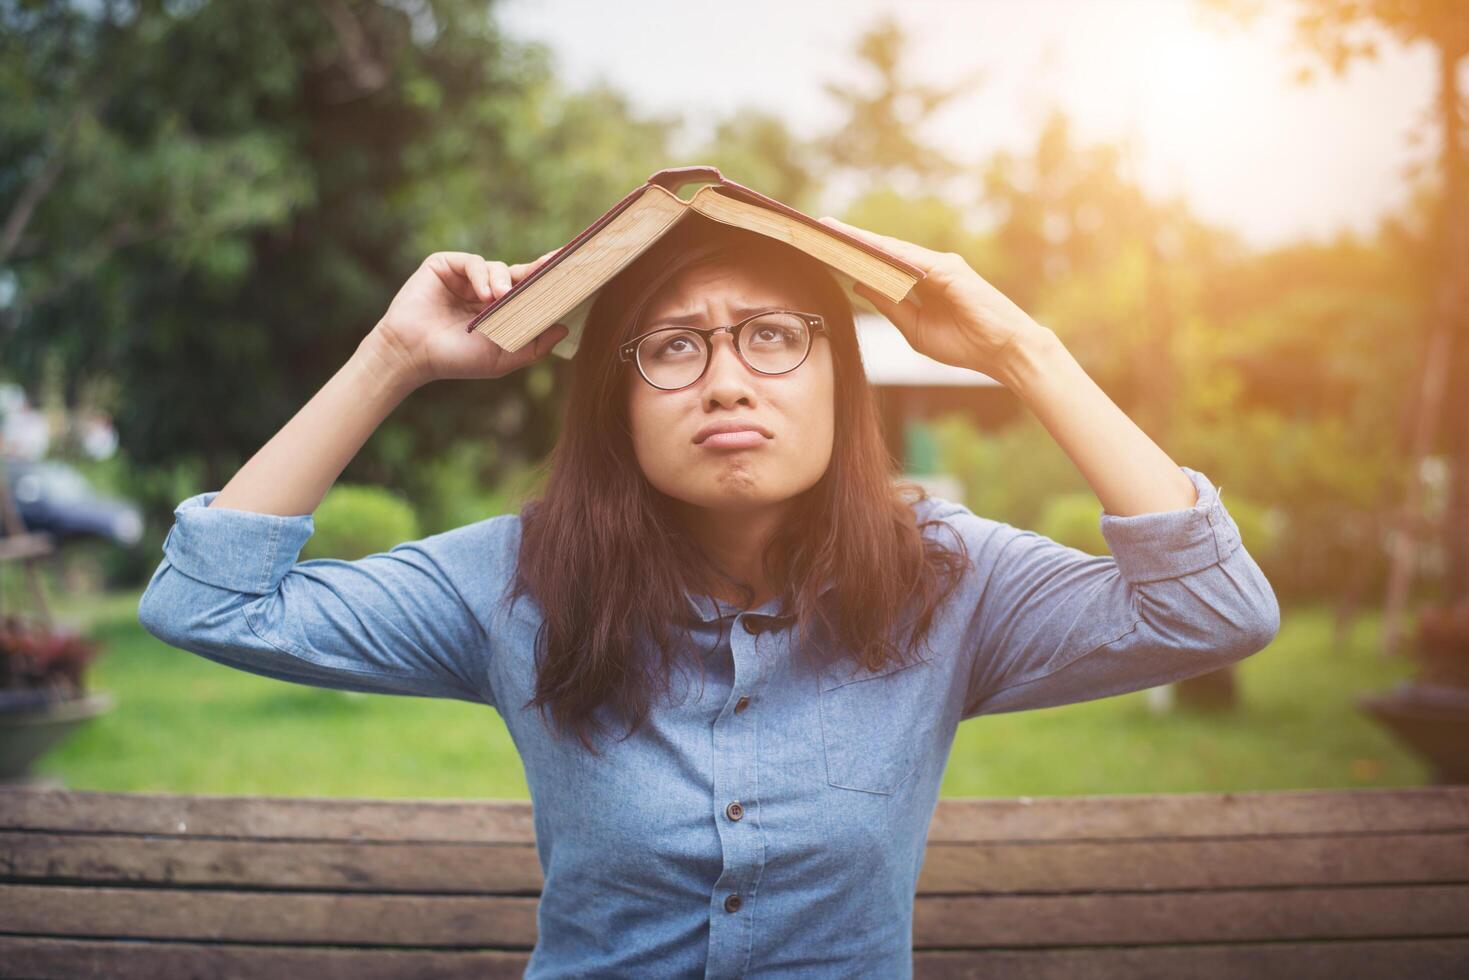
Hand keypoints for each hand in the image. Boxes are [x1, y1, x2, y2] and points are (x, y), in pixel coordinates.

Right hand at [370, 250, 566, 386]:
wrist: (414, 354)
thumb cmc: (457, 360)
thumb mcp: (503, 357)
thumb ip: (534, 345)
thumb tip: (565, 328)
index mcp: (500, 310)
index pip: (531, 291)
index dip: (551, 282)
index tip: (576, 272)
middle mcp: (485, 290)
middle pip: (520, 273)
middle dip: (540, 269)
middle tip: (559, 265)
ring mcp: (466, 277)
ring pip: (498, 268)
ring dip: (503, 282)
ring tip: (499, 299)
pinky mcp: (445, 265)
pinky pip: (474, 262)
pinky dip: (482, 275)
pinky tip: (484, 295)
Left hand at [817, 216, 1050, 379]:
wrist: (1002, 352)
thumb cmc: (965, 344)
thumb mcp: (915, 328)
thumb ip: (890, 305)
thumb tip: (858, 285)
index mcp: (921, 282)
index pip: (881, 264)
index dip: (854, 254)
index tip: (824, 246)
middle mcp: (929, 267)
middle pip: (883, 250)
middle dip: (852, 239)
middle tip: (819, 227)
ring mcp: (941, 265)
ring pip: (893, 249)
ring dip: (863, 241)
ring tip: (833, 233)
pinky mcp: (950, 270)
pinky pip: (912, 259)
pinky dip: (887, 253)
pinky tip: (863, 250)